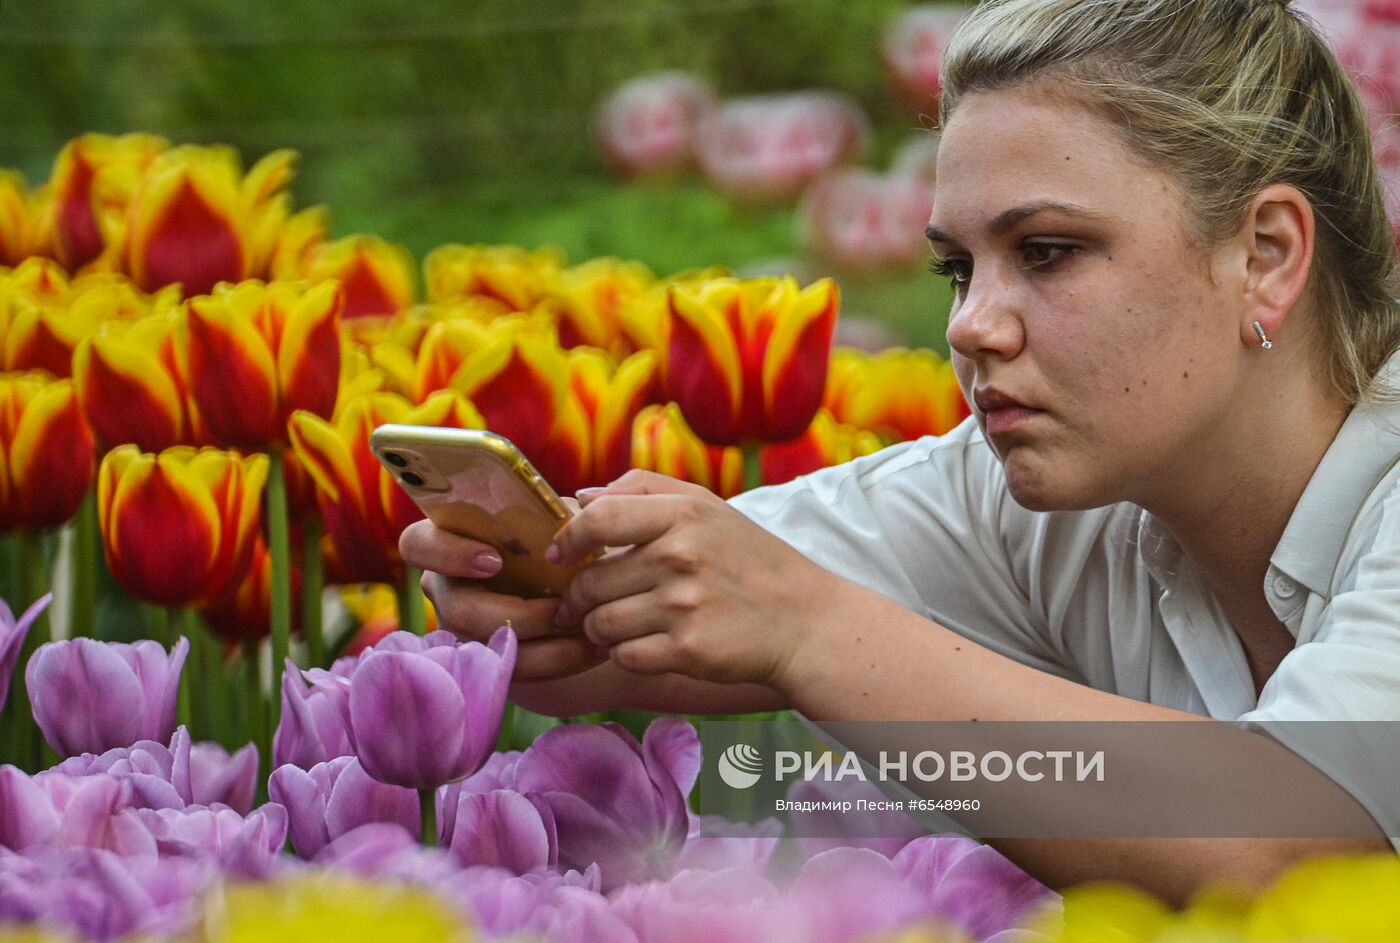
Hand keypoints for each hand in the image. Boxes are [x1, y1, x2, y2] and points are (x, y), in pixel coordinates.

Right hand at [399, 508, 606, 682]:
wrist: (584, 587)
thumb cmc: (563, 542)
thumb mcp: (562, 521)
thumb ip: (560, 514)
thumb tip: (575, 513)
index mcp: (453, 541)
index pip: (418, 543)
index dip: (448, 553)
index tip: (495, 561)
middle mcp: (450, 589)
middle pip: (459, 609)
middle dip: (518, 614)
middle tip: (564, 610)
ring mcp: (464, 631)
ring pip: (491, 647)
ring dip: (549, 644)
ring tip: (593, 631)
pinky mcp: (489, 663)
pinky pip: (516, 672)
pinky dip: (559, 660)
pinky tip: (593, 649)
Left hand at [549, 469, 844, 689]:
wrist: (805, 621)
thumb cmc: (750, 561)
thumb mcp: (708, 507)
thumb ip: (643, 490)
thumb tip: (581, 498)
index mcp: (683, 515)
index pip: (596, 520)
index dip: (566, 540)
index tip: (559, 556)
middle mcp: (681, 557)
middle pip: (590, 583)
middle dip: (581, 598)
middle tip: (590, 604)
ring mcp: (684, 606)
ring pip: (601, 625)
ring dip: (601, 630)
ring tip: (623, 625)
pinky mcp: (689, 651)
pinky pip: (625, 657)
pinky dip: (628, 655)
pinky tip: (649, 645)